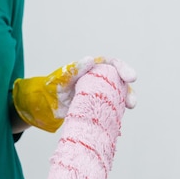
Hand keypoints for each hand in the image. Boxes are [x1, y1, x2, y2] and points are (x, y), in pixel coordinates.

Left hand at [12, 56, 136, 131]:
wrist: (48, 105)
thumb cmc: (54, 87)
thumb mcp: (62, 78)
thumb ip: (74, 69)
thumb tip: (90, 60)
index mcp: (93, 68)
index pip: (112, 64)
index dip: (123, 69)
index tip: (131, 78)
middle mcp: (100, 80)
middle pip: (120, 82)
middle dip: (129, 90)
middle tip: (132, 102)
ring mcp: (100, 94)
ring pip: (118, 96)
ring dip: (126, 102)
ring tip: (129, 108)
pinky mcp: (98, 107)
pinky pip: (111, 108)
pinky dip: (117, 113)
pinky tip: (119, 118)